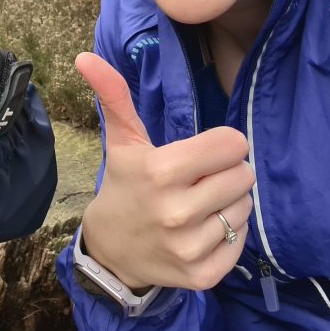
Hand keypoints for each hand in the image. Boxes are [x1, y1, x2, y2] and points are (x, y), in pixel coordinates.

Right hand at [76, 52, 254, 290]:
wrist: (111, 249)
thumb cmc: (124, 185)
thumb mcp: (122, 141)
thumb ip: (113, 95)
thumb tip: (85, 55)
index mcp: (161, 171)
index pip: (232, 145)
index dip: (222, 145)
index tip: (202, 154)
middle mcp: (176, 212)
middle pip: (244, 175)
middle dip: (226, 172)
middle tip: (200, 180)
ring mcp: (189, 247)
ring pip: (245, 208)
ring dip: (229, 203)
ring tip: (200, 205)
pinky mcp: (202, 275)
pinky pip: (242, 241)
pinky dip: (229, 234)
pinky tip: (202, 230)